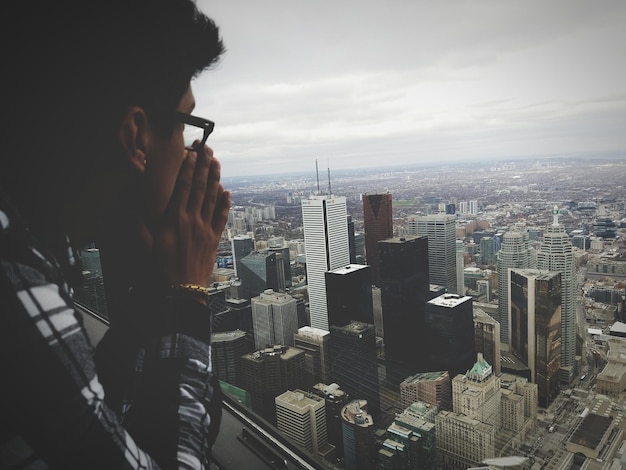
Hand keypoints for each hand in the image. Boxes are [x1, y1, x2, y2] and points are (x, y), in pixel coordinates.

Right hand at [140, 145, 230, 287]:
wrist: (182, 291)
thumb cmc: (161, 271)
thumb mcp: (146, 247)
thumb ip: (140, 227)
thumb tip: (131, 210)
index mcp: (174, 220)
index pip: (183, 187)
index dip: (188, 169)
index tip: (191, 154)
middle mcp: (191, 221)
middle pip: (200, 188)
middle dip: (204, 166)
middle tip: (208, 149)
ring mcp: (205, 229)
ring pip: (212, 198)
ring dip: (215, 178)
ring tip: (217, 163)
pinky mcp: (214, 240)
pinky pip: (221, 217)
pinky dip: (225, 203)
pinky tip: (227, 191)